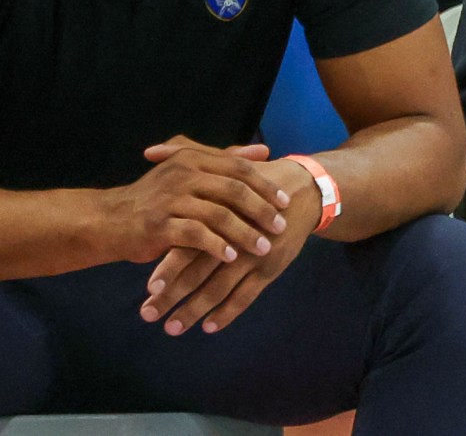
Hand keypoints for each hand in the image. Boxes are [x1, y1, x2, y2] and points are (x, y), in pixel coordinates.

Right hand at [99, 135, 291, 266]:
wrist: (109, 220)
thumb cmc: (156, 198)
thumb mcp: (187, 171)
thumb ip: (225, 160)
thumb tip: (264, 150)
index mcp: (193, 158)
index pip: (239, 168)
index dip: (265, 185)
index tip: (286, 202)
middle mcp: (182, 173)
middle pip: (234, 191)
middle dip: (261, 211)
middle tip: (280, 227)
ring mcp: (170, 198)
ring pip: (219, 215)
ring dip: (245, 233)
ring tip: (263, 247)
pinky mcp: (159, 224)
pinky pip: (197, 235)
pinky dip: (217, 246)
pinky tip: (232, 257)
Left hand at [139, 156, 321, 334]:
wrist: (305, 190)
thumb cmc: (259, 178)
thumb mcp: (226, 165)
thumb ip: (186, 155)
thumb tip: (149, 151)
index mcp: (222, 215)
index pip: (190, 245)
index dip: (168, 267)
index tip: (147, 288)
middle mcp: (237, 239)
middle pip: (199, 273)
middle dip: (171, 296)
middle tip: (147, 314)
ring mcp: (255, 257)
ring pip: (220, 290)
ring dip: (194, 310)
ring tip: (171, 328)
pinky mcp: (271, 269)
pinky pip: (246, 297)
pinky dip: (227, 313)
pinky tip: (209, 327)